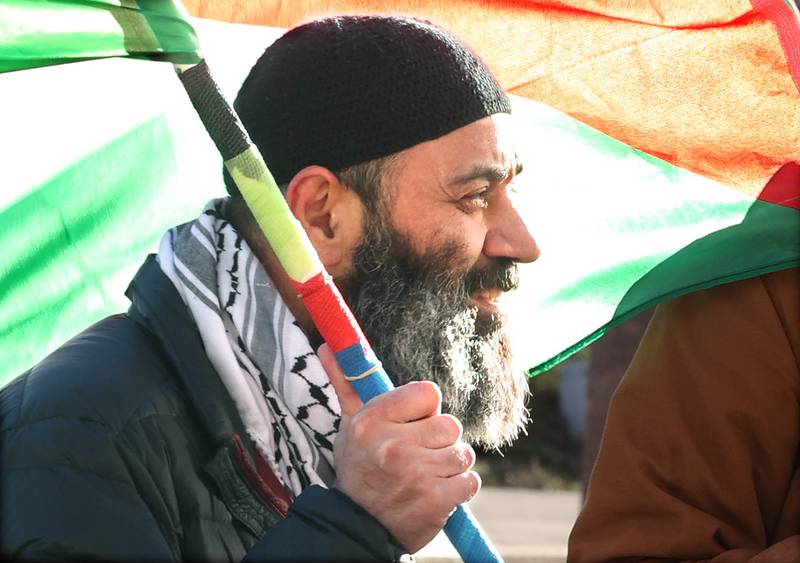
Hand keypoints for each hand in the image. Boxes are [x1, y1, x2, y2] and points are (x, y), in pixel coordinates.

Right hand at [318, 344, 480, 552]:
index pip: (428, 392)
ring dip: (451, 465)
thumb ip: (347, 384)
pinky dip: (460, 488)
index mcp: (373, 421)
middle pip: (450, 424)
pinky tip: (438, 491)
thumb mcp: (349, 426)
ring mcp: (416, 474)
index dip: (427, 409)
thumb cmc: (359, 470)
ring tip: (429, 474)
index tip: (416, 423)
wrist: (357, 527)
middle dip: (441, 440)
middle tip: (423, 452)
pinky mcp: (436, 501)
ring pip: (463, 453)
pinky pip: (470, 481)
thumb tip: (327, 344)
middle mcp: (393, 445)